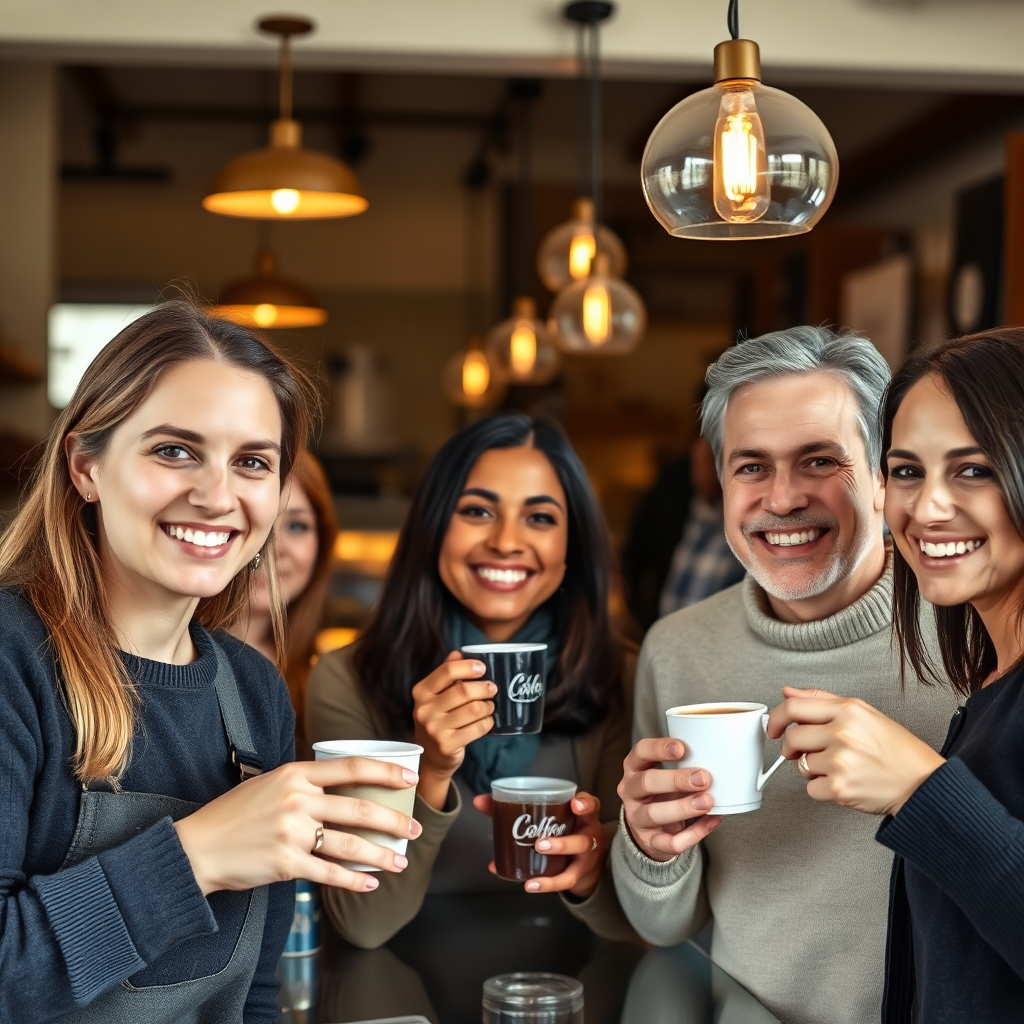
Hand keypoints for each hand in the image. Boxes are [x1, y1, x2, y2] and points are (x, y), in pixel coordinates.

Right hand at [174, 757, 421, 895]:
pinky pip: (329, 873)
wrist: (198, 847)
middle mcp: (298, 800)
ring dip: (381, 854)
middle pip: (359, 808)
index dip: (385, 771)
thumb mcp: (268, 783)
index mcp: (296, 774)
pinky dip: (354, 879)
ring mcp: (292, 832)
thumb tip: (342, 788)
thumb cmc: (234, 814)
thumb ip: (304, 784)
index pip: (351, 768)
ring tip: (401, 861)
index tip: (409, 777)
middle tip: (415, 828)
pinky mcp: (286, 864)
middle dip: (394, 820)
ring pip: (350, 844)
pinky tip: (370, 882)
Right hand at [412, 651, 496, 808]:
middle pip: (463, 690)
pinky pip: (478, 728)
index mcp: (421, 692)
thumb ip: (446, 674)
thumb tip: (458, 653)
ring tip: (490, 706)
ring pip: (474, 709)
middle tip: (493, 688)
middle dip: (484, 687)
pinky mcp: (447, 745)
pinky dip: (488, 723)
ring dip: (488, 706)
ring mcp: (435, 729)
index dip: (468, 666)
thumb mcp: (436, 696)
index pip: (447, 671)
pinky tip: (488, 721)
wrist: (432, 757)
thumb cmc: (438, 719)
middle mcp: (424, 710)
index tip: (483, 668)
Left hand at [473, 792, 607, 897]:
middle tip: (540, 844)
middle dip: (562, 842)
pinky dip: (547, 883)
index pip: (591, 806)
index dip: (585, 804)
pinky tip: (530, 884)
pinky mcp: (578, 876)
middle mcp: (589, 836)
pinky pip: (564, 881)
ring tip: (535, 860)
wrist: (585, 861)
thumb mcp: (550, 815)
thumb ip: (514, 805)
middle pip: (583, 839)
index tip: (574, 803)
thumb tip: (479, 801)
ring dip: (555, 864)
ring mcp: (586, 859)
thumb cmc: (562, 829)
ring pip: (575, 865)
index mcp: (583, 816)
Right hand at [617, 738, 721, 861]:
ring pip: (654, 813)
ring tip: (707, 802)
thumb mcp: (664, 775)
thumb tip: (715, 760)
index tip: (681, 748)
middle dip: (676, 780)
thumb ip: (682, 766)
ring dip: (682, 807)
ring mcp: (637, 818)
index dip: (658, 748)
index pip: (640, 752)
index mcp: (633, 769)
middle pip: (647, 782)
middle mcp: (630, 792)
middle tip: (703, 778)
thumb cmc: (663, 794)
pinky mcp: (650, 842)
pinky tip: (711, 821)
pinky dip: (694, 833)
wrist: (651, 831)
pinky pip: (671, 841)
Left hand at [767, 687, 944, 816]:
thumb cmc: (896, 749)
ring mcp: (840, 762)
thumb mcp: (864, 712)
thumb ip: (821, 700)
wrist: (923, 784)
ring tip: (838, 767)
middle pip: (792, 737)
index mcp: (848, 711)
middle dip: (793, 748)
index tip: (772, 728)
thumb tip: (787, 692)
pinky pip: (810, 788)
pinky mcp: (840, 789)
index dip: (776, 718)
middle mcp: (843, 734)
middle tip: (806, 753)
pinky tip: (843, 783)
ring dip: (812, 769)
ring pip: (800, 765)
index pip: (794, 707)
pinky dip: (821, 789)